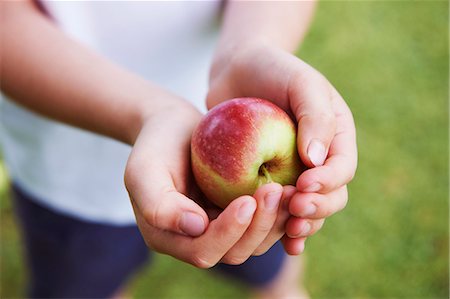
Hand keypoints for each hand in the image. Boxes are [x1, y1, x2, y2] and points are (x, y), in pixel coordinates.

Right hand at [124, 99, 298, 266]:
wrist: (172, 127)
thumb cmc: (155, 145)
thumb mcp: (144, 170)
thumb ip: (159, 205)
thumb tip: (195, 228)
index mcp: (169, 237)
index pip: (203, 249)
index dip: (228, 232)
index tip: (247, 201)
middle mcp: (196, 239)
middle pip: (234, 251)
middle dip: (258, 226)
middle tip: (276, 190)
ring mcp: (219, 227)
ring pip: (254, 242)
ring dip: (275, 221)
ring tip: (289, 190)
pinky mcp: (237, 213)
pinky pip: (262, 223)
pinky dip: (279, 211)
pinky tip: (291, 189)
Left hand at [207, 41, 357, 253]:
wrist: (238, 71)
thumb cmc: (273, 70)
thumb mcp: (302, 83)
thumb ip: (315, 117)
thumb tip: (318, 160)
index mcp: (335, 137)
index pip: (341, 168)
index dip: (328, 182)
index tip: (304, 185)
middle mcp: (318, 159)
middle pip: (330, 195)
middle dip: (317, 207)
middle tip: (295, 210)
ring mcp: (293, 172)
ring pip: (307, 208)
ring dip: (301, 223)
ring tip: (288, 231)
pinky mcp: (268, 179)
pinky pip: (278, 209)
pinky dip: (280, 227)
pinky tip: (277, 240)